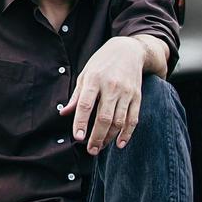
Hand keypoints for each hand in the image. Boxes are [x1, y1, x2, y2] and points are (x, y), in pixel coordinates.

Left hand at [58, 37, 144, 153]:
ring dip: (110, 138)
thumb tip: (64, 114)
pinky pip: (133, 119)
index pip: (86, 105)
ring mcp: (126, 92)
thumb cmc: (101, 64)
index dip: (81, 122)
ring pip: (119, 121)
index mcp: (94, 80)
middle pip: (104, 117)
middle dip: (97, 137)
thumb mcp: (85, 74)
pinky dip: (127, 133)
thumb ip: (76, 96)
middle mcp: (111, 87)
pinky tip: (120, 143)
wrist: (128, 50)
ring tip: (100, 147)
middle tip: (90, 150)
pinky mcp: (137, 97)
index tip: (78, 138)